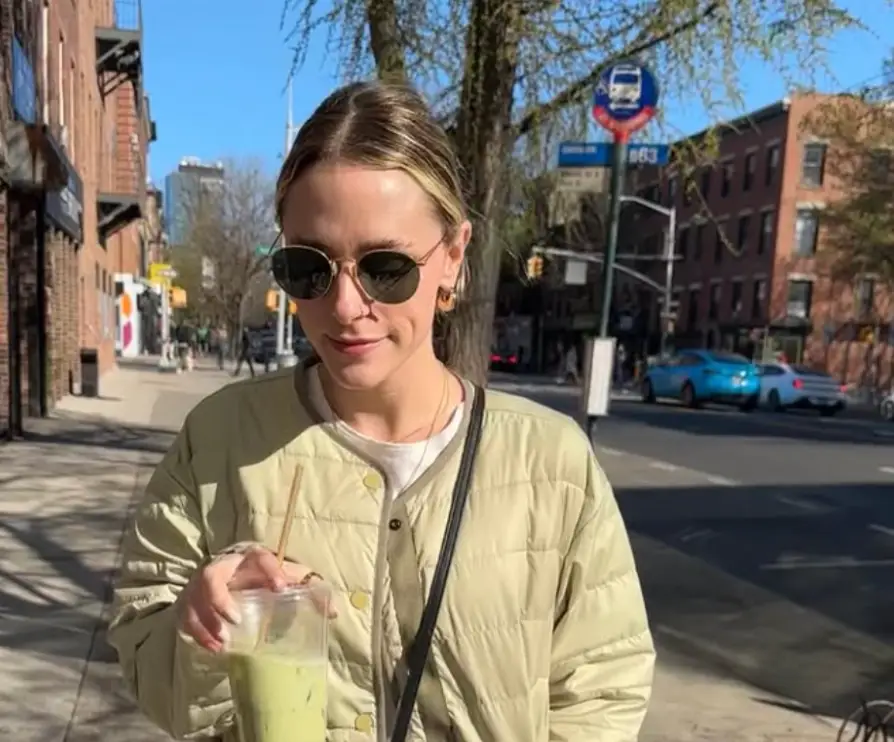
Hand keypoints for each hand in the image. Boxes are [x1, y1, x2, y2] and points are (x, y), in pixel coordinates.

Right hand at [177, 545, 334, 652]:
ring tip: (224, 642)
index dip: (270, 570)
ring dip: (208, 622)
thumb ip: (311, 591)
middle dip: (220, 599)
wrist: (233, 577)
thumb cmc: (264, 577)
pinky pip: (185, 615)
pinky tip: (213, 647)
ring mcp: (201, 583)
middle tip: (236, 620)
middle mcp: (223, 567)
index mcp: (250, 558)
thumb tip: (334, 612)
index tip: (282, 588)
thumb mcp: (288, 579)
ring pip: (195, 598)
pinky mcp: (190, 600)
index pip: (259, 557)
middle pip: (212, 576)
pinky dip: (197, 633)